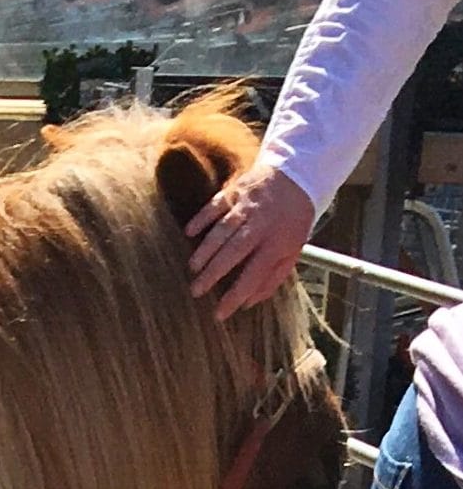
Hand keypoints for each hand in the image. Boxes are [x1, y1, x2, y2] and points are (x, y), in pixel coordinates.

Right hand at [186, 164, 315, 320]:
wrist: (299, 175)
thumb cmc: (292, 221)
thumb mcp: (292, 251)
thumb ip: (272, 279)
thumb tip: (247, 303)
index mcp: (277, 243)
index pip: (254, 275)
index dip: (235, 296)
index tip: (219, 313)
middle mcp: (261, 225)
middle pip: (233, 252)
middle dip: (213, 273)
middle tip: (196, 291)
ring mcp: (247, 206)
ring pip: (222, 230)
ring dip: (205, 250)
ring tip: (193, 268)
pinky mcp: (236, 191)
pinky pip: (215, 206)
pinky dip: (201, 219)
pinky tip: (189, 233)